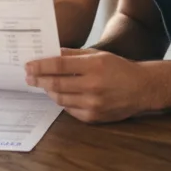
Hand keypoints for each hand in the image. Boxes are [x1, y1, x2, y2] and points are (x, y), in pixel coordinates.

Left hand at [25, 48, 154, 123]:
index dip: (41, 66)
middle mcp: (93, 86)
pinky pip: (69, 109)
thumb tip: (52, 53)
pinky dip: (61, 101)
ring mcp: (93, 103)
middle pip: (56, 84)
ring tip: (42, 84)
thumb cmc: (120, 69)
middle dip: (39, 79)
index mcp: (94, 66)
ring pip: (60, 98)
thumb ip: (74, 55)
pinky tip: (58, 94)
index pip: (59, 66)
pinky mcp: (93, 117)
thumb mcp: (99, 55)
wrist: (142, 89)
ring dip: (48, 91)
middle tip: (28, 76)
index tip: (28, 65)